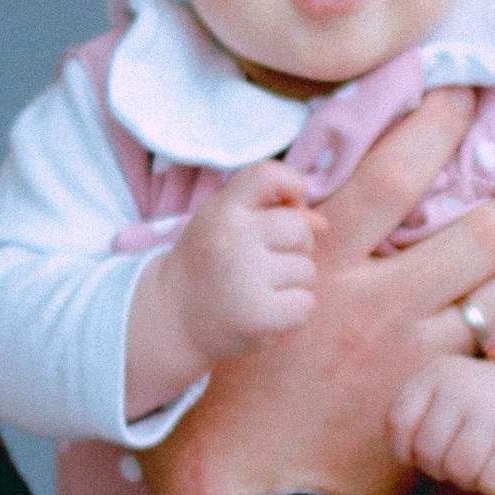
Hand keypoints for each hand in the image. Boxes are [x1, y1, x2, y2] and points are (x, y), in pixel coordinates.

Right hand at [125, 163, 318, 419]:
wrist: (172, 320)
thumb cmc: (210, 266)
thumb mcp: (229, 227)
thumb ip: (273, 214)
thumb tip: (322, 225)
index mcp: (221, 211)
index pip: (267, 175)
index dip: (291, 183)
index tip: (290, 204)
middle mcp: (231, 238)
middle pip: (299, 229)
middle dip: (295, 248)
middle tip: (263, 265)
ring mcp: (244, 277)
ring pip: (306, 270)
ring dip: (292, 284)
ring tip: (259, 291)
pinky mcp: (258, 315)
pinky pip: (305, 304)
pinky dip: (293, 312)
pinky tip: (266, 313)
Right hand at [143, 90, 494, 494]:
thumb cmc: (228, 399)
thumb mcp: (244, 303)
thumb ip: (287, 250)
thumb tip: (311, 200)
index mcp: (319, 262)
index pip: (394, 167)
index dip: (438, 121)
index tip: (461, 93)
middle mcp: (374, 299)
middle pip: (485, 226)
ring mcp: (412, 353)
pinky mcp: (433, 401)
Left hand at [389, 354, 494, 494]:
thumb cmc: (479, 408)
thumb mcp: (441, 395)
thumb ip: (410, 418)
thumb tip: (405, 456)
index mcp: (439, 373)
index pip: (398, 421)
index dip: (407, 448)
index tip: (429, 444)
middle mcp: (466, 385)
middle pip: (428, 452)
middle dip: (440, 466)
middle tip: (462, 453)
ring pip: (459, 470)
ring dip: (468, 478)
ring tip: (482, 461)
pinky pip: (493, 483)